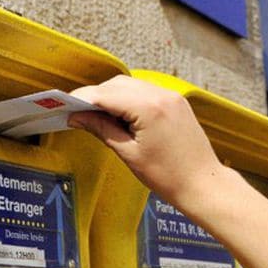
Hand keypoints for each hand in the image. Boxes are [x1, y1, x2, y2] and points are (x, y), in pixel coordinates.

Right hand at [68, 75, 224, 211]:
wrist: (202, 183)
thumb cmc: (169, 176)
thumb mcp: (129, 154)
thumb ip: (102, 129)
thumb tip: (79, 117)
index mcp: (148, 108)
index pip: (105, 95)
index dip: (81, 99)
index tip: (65, 106)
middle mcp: (161, 95)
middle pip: (116, 85)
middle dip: (95, 96)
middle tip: (77, 114)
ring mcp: (170, 96)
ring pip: (130, 85)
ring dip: (111, 96)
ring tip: (97, 118)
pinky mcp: (175, 101)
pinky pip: (144, 91)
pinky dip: (128, 99)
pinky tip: (119, 116)